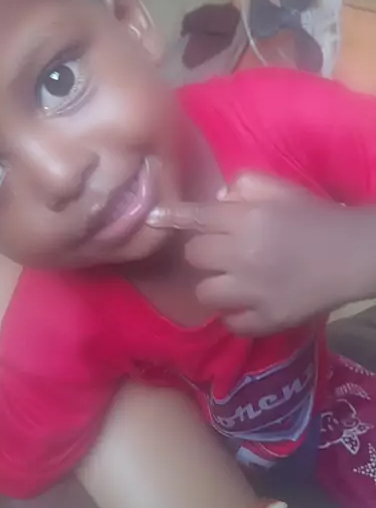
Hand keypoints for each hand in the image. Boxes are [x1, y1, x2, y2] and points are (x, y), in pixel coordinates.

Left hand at [148, 172, 364, 334]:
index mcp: (249, 219)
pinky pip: (231, 322)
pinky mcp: (268, 319)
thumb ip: (246, 186)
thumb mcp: (283, 190)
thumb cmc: (316, 218)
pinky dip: (235, 315)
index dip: (173, 217)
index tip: (152, 218)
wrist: (354, 255)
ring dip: (215, 284)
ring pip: (205, 291)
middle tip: (224, 251)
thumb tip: (216, 199)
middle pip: (194, 254)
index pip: (198, 217)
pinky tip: (247, 304)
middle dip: (205, 251)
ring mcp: (255, 290)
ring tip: (233, 281)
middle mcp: (245, 254)